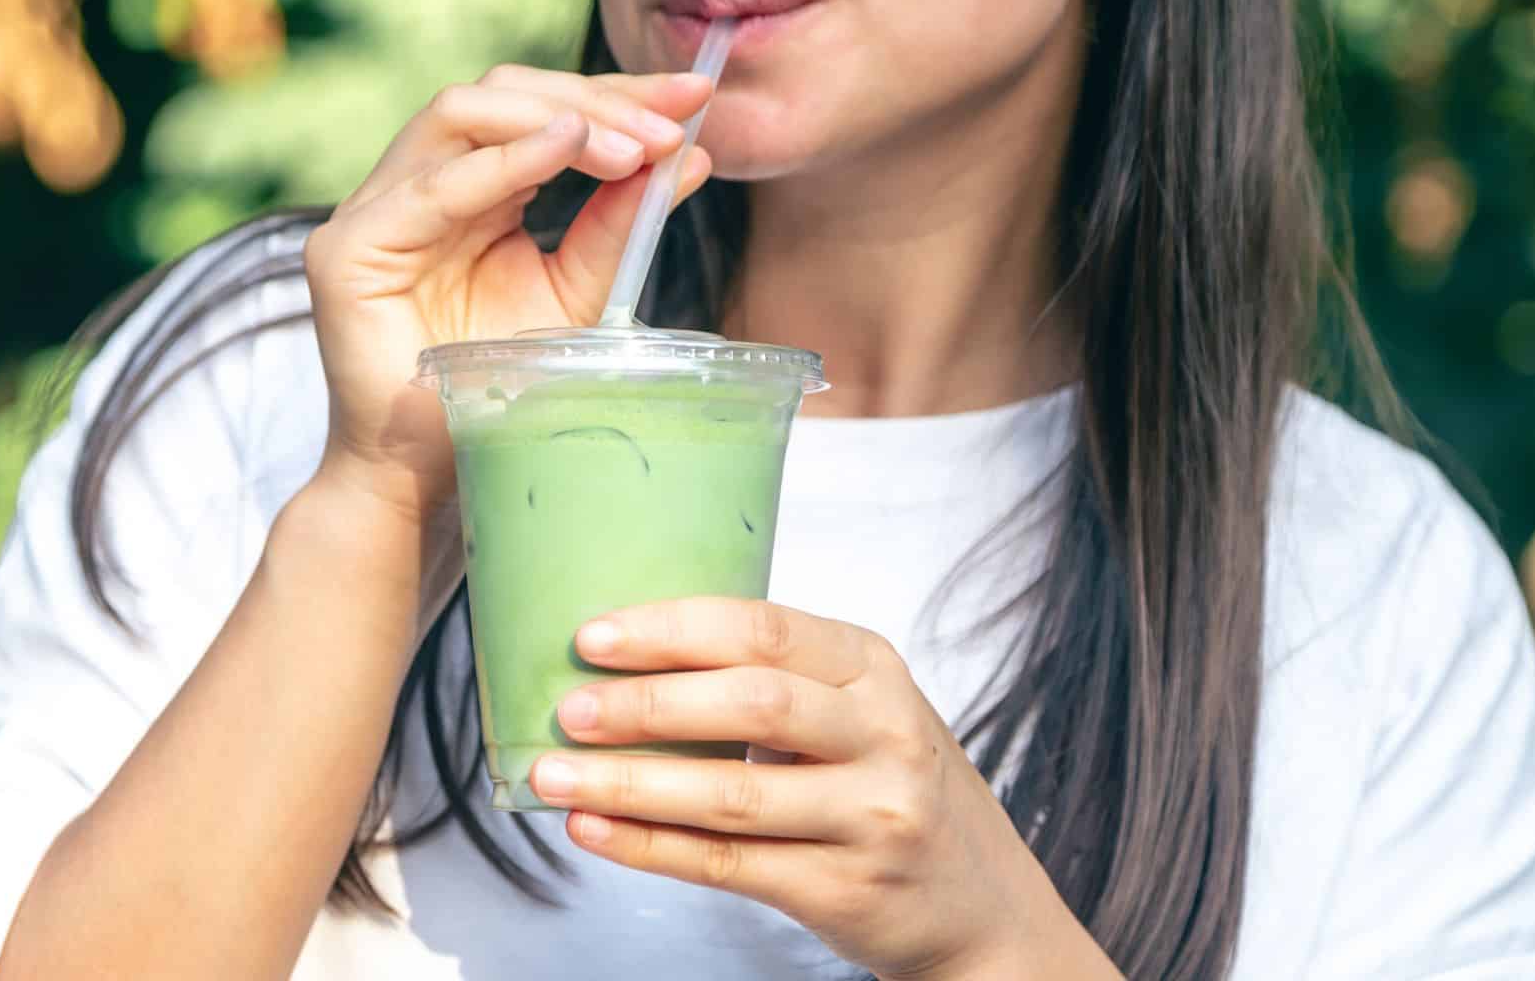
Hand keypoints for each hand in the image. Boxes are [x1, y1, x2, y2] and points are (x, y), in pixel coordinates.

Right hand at [305, 64, 716, 514]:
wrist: (430, 476)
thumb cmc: (498, 392)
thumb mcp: (577, 293)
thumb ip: (619, 224)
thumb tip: (692, 154)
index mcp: (469, 187)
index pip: (539, 110)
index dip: (616, 95)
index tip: (696, 95)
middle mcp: (416, 184)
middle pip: (502, 94)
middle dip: (595, 100)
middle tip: (671, 125)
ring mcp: (374, 211)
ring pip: (460, 113)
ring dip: (558, 119)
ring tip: (634, 147)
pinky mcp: (349, 250)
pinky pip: (431, 187)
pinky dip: (505, 160)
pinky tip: (567, 148)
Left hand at [526, 599, 1121, 980]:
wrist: (981, 904)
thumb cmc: (891, 787)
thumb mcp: (862, 711)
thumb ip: (775, 682)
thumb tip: (626, 664)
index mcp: (874, 669)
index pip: (764, 630)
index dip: (672, 629)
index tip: (593, 636)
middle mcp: (885, 736)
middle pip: (752, 704)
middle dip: (647, 703)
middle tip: (569, 707)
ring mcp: (871, 817)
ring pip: (732, 796)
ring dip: (629, 782)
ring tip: (554, 772)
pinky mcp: (844, 889)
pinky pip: (727, 864)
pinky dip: (648, 845)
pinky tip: (594, 827)